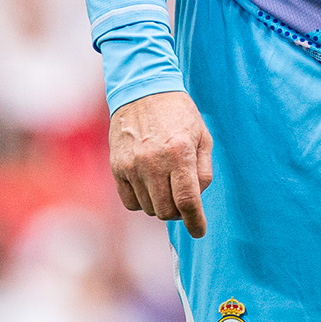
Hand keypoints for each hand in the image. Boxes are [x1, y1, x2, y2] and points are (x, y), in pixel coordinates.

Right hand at [108, 90, 213, 236]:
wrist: (142, 90)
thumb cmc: (178, 113)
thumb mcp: (202, 136)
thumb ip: (204, 171)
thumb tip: (196, 200)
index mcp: (179, 153)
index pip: (187, 202)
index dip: (196, 222)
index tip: (199, 231)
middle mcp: (153, 161)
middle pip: (167, 211)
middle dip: (179, 211)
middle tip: (182, 197)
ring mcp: (132, 165)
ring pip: (149, 209)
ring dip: (160, 204)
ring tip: (164, 183)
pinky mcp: (117, 167)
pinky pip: (130, 202)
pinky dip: (142, 200)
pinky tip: (148, 185)